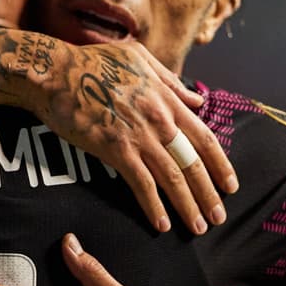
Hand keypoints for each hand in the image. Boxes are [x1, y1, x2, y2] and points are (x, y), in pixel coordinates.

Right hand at [20, 38, 236, 233]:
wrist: (55, 72)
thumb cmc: (92, 62)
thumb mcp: (139, 58)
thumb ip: (171, 81)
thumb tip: (198, 100)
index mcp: (166, 98)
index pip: (204, 137)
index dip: (220, 164)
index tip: (230, 185)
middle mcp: (159, 119)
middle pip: (193, 162)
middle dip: (209, 194)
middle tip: (219, 217)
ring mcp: (138, 135)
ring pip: (172, 178)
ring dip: (188, 206)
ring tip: (198, 227)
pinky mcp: (115, 149)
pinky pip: (142, 184)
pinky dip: (154, 206)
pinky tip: (161, 224)